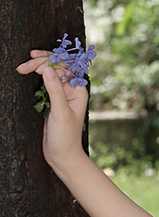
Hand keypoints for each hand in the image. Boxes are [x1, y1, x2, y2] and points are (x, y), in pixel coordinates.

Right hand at [17, 50, 88, 171]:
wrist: (61, 155)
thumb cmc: (66, 137)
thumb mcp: (60, 113)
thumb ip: (55, 91)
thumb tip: (48, 69)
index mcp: (78, 90)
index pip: (66, 66)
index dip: (51, 61)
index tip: (36, 65)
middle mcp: (71, 90)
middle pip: (57, 67)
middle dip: (41, 62)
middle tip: (24, 65)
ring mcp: (61, 94)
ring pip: (49, 73)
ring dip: (36, 67)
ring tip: (22, 68)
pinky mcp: (51, 100)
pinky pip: (44, 83)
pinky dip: (35, 77)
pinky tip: (27, 73)